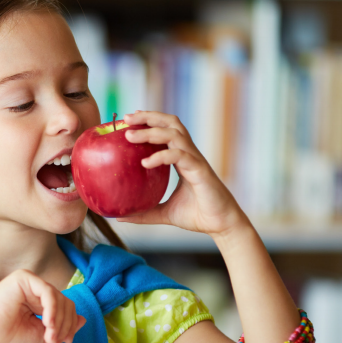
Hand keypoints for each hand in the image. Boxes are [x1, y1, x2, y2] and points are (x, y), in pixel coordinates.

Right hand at [0, 269, 85, 342]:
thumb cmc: (9, 335)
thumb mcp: (43, 334)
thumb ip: (63, 326)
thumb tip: (83, 319)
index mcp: (40, 300)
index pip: (65, 307)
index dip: (70, 325)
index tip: (64, 342)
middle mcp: (36, 289)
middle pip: (66, 302)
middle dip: (66, 324)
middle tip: (56, 342)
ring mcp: (30, 282)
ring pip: (59, 297)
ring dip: (59, 320)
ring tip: (50, 336)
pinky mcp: (24, 278)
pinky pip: (48, 291)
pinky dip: (52, 309)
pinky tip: (48, 323)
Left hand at [119, 110, 247, 236]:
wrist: (221, 225)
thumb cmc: (197, 215)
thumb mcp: (164, 213)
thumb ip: (144, 212)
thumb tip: (120, 217)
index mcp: (181, 158)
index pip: (165, 130)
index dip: (149, 121)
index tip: (129, 120)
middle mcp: (189, 154)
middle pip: (170, 123)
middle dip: (149, 117)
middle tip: (127, 118)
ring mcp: (195, 160)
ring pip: (174, 134)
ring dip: (150, 132)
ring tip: (130, 136)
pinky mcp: (200, 171)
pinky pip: (180, 155)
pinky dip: (161, 155)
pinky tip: (145, 162)